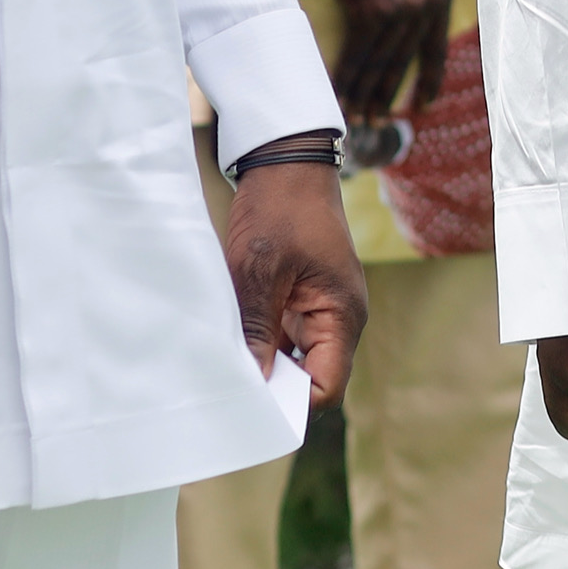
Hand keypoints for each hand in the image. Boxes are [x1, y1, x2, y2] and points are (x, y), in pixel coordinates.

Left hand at [224, 141, 368, 408]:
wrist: (288, 162)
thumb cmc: (281, 210)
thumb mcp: (260, 271)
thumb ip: (258, 330)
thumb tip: (252, 385)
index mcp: (342, 315)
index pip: (325, 387)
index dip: (291, 404)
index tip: (250, 406)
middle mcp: (338, 318)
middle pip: (311, 379)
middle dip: (274, 388)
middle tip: (229, 390)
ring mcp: (320, 308)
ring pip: (294, 359)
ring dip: (264, 363)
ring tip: (226, 365)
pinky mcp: (302, 298)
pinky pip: (283, 336)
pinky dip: (260, 342)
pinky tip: (232, 340)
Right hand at [326, 0, 453, 123]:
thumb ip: (404, 1)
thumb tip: (394, 41)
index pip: (435, 49)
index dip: (430, 79)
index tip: (423, 104)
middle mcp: (424, 4)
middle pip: (402, 62)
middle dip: (385, 94)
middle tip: (374, 121)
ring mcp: (399, 7)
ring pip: (379, 63)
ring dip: (364, 93)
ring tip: (356, 116)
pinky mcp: (371, 8)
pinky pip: (359, 54)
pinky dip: (348, 77)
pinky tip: (340, 95)